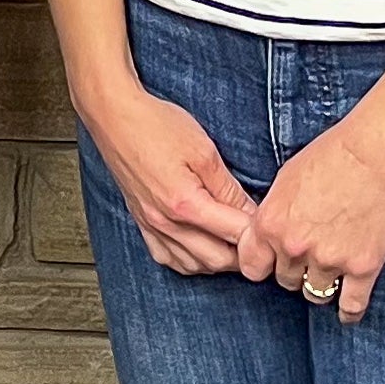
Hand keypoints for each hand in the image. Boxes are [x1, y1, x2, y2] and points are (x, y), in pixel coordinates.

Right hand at [80, 82, 256, 274]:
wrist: (114, 118)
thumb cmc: (157, 126)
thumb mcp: (204, 151)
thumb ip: (228, 188)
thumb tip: (251, 212)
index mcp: (185, 203)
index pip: (234, 234)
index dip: (258, 232)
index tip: (271, 225)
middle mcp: (166, 222)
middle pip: (217, 259)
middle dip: (243, 252)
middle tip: (257, 235)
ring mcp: (152, 226)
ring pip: (195, 265)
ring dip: (218, 259)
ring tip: (234, 240)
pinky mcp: (142, 224)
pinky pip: (169, 260)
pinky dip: (191, 260)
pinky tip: (201, 246)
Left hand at [237, 116, 384, 325]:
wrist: (376, 151)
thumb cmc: (331, 155)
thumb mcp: (286, 179)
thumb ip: (274, 214)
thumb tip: (268, 237)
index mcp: (271, 224)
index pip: (254, 268)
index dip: (265, 264)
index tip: (274, 262)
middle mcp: (295, 247)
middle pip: (286, 281)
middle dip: (296, 270)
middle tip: (313, 254)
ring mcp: (330, 260)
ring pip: (315, 294)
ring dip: (321, 285)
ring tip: (331, 273)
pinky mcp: (363, 266)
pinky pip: (352, 305)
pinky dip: (349, 311)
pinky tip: (347, 312)